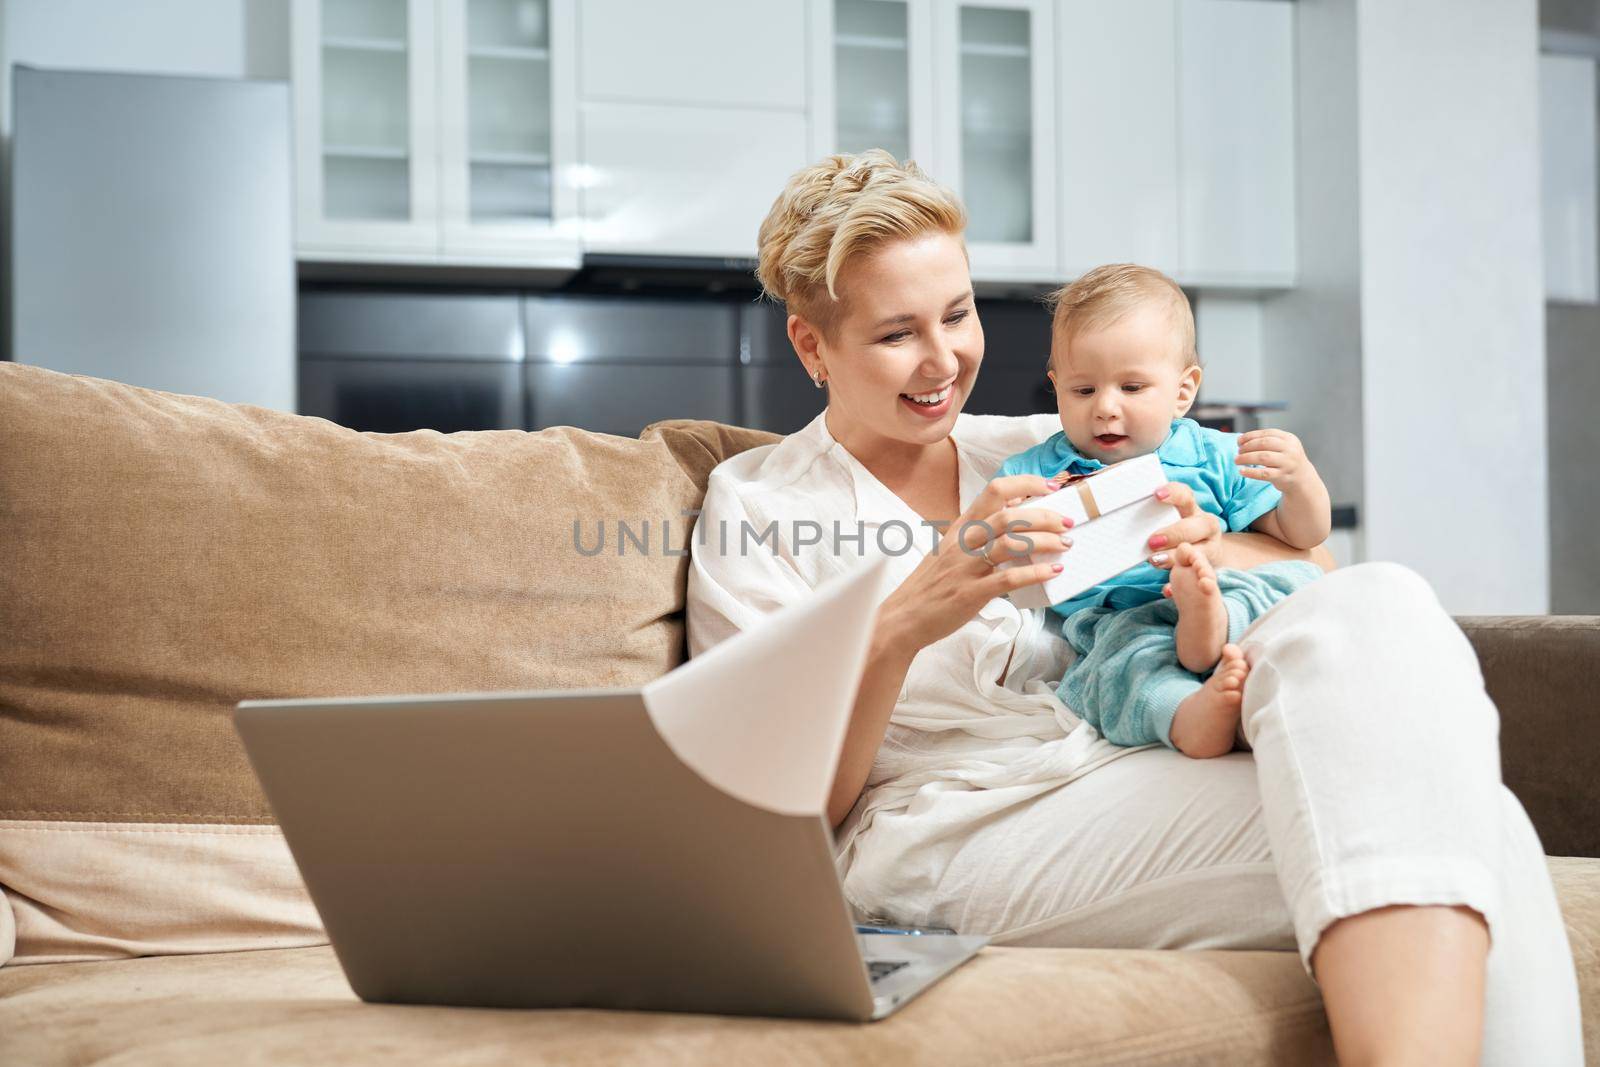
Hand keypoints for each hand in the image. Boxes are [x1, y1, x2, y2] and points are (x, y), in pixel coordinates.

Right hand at [876, 474, 1073, 655]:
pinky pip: (1008, 578)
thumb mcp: (952, 549)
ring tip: (1065, 545)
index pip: (995, 490)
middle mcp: (964, 542)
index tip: (1051, 486)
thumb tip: (1017, 514)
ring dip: (1046, 541)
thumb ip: (980, 532)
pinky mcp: (970, 593)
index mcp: (961, 527)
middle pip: (1010, 515)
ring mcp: (966, 567)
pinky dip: (1035, 573)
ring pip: (1011, 542)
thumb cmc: (933, 584)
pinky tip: (1052, 572)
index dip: (1027, 484)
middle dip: (1046, 515)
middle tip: (1068, 523)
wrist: (904, 617)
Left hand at [1145, 481, 1221, 571]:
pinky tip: (1165, 579)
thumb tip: (1120, 513)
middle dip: (1173, 533)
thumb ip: (1152, 514)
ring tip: (1154, 559)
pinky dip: (1178, 572)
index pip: (1185, 495)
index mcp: (1191, 507)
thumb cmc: (1176, 529)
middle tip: (1152, 541)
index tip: (1157, 495)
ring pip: (1197, 551)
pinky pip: (1193, 570)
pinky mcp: (1205, 564)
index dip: (1173, 493)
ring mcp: (1208, 546)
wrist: (1205, 549)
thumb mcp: (1169, 517)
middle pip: (1194, 526)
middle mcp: (1204, 524)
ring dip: (1174, 555)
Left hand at [1235, 428, 1310, 487]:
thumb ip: (1265, 441)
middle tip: (1238, 451)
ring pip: (1263, 457)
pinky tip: (1242, 471)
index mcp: (1289, 439)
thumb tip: (1240, 439)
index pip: (1267, 433)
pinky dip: (1251, 472)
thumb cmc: (1285, 460)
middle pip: (1264, 444)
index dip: (1250, 436)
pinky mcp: (1283, 476)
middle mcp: (1290, 450)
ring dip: (1246, 458)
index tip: (1239, 441)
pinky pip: (1264, 473)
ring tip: (1237, 460)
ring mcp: (1287, 463)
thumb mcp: (1282, 446)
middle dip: (1248, 446)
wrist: (1302, 478)